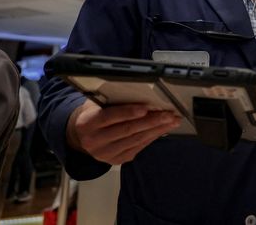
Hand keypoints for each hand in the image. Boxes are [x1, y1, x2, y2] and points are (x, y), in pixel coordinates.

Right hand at [66, 99, 181, 164]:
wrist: (83, 136)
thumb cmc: (95, 113)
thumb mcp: (98, 104)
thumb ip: (113, 101)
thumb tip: (141, 94)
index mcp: (88, 123)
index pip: (109, 117)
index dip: (129, 112)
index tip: (146, 107)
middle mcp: (94, 141)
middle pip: (127, 130)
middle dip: (152, 121)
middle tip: (169, 114)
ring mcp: (105, 154)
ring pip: (136, 139)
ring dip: (157, 130)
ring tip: (172, 121)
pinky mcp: (116, 160)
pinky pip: (138, 147)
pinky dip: (152, 137)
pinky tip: (163, 129)